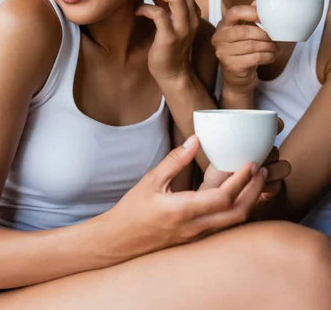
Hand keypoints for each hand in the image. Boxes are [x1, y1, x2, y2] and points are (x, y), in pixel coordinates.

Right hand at [111, 135, 266, 255]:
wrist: (120, 241)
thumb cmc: (133, 210)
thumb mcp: (150, 180)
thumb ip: (175, 160)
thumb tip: (195, 139)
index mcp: (182, 211)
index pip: (222, 198)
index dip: (241, 181)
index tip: (250, 164)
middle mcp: (194, 228)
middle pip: (237, 214)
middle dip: (254, 192)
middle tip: (260, 170)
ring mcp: (197, 237)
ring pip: (234, 222)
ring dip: (249, 201)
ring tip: (255, 181)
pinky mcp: (197, 239)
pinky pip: (225, 225)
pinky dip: (238, 210)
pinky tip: (240, 195)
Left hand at [136, 0, 200, 81]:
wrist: (172, 73)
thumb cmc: (167, 47)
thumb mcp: (169, 21)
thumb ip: (164, 4)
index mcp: (192, 13)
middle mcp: (191, 18)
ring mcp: (182, 28)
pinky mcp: (170, 38)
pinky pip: (160, 15)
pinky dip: (147, 8)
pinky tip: (138, 11)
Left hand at [198, 119, 290, 207]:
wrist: (214, 196)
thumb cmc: (214, 170)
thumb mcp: (211, 154)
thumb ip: (211, 143)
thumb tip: (195, 139)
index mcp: (254, 140)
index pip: (274, 127)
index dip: (278, 125)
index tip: (277, 124)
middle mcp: (265, 153)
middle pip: (276, 148)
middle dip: (270, 152)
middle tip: (254, 159)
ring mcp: (270, 170)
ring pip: (283, 166)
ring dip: (272, 169)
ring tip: (254, 174)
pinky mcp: (271, 188)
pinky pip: (278, 185)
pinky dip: (269, 185)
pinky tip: (256, 187)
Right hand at [212, 4, 278, 92]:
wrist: (236, 77)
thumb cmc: (242, 51)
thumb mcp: (244, 32)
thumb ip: (250, 17)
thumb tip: (258, 2)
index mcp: (222, 26)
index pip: (233, 13)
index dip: (249, 12)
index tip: (262, 16)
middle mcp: (219, 38)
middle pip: (244, 31)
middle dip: (263, 33)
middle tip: (274, 36)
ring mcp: (223, 53)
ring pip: (252, 45)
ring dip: (268, 46)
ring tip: (275, 47)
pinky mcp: (232, 66)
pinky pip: (255, 58)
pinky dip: (268, 56)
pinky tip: (271, 56)